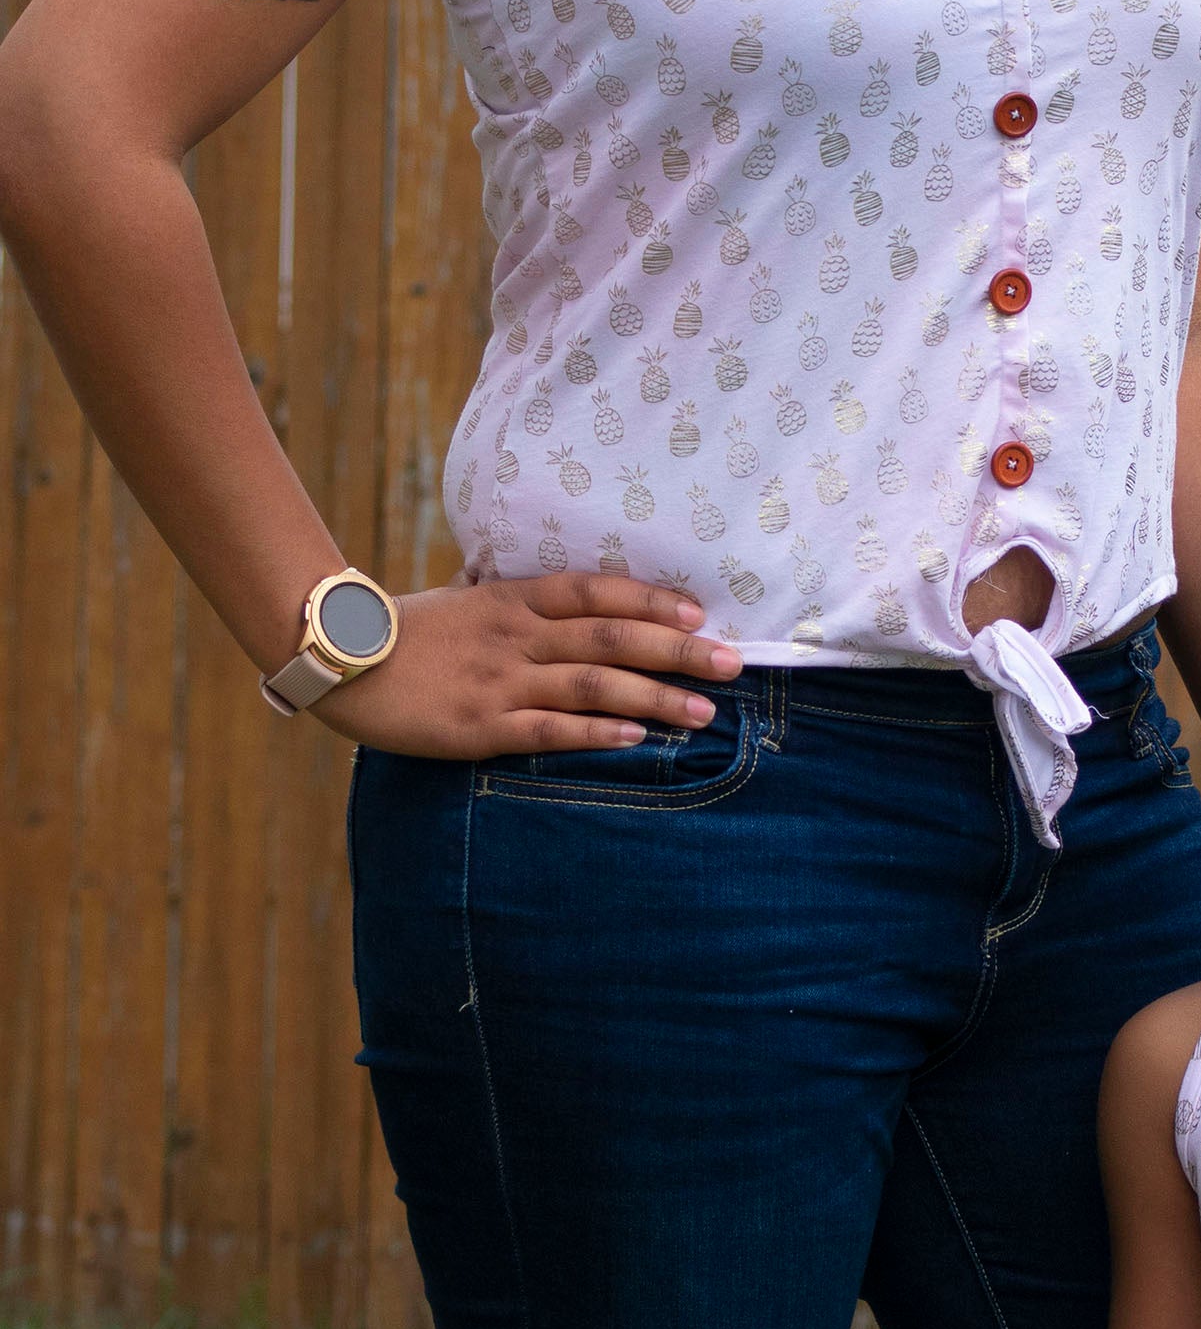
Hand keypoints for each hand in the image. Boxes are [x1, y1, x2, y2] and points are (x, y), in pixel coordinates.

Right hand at [311, 570, 742, 757]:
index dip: (651, 600)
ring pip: (591, 684)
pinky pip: (548, 728)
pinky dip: (596, 731)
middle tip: (731, 661)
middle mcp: (516, 635)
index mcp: (514, 599)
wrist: (341, 658)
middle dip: (677, 649)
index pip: (596, 591)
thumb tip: (582, 603)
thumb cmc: (413, 632)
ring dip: (654, 696)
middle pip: (610, 636)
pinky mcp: (481, 726)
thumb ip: (525, 605)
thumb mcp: (473, 603)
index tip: (700, 612)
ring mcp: (500, 681)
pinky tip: (636, 737)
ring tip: (703, 711)